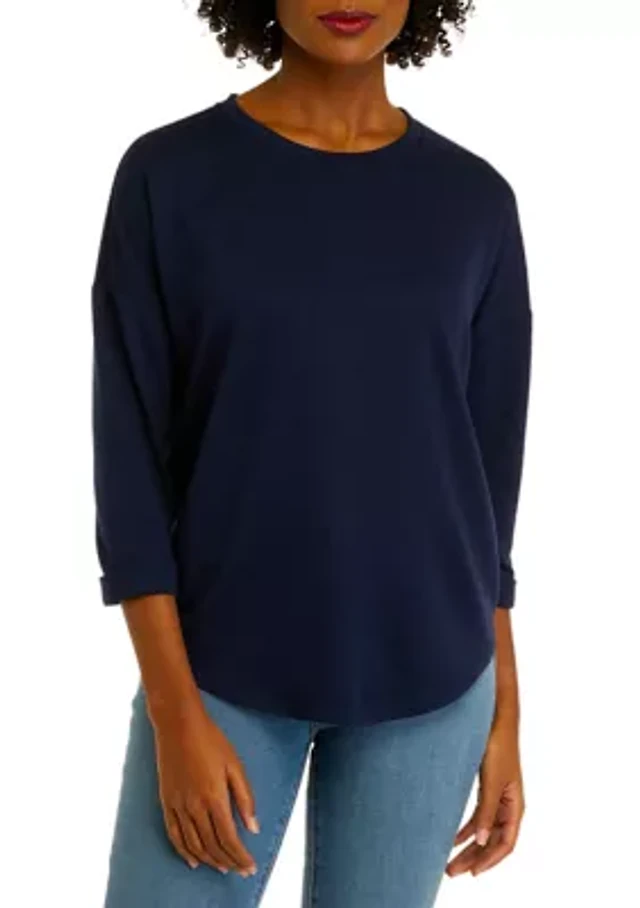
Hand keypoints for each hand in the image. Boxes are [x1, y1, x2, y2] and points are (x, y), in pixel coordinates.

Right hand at [153, 701, 259, 875]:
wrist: (178, 725)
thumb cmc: (211, 740)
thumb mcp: (235, 765)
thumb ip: (245, 797)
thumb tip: (253, 827)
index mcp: (214, 797)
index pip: (230, 838)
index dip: (240, 856)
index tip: (250, 866)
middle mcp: (195, 806)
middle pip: (212, 845)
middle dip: (228, 861)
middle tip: (240, 869)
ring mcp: (178, 805)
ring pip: (194, 844)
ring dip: (209, 859)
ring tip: (222, 867)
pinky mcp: (166, 802)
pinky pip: (174, 834)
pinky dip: (184, 851)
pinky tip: (193, 860)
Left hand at [445, 715, 524, 876]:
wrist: (494, 718)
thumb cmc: (498, 745)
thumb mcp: (491, 781)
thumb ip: (486, 810)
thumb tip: (480, 841)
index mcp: (515, 805)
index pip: (505, 842)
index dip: (490, 860)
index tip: (472, 872)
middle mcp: (508, 804)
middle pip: (492, 840)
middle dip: (474, 858)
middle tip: (452, 871)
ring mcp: (497, 796)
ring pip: (483, 830)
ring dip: (468, 847)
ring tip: (449, 861)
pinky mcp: (486, 787)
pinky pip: (477, 816)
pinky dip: (465, 829)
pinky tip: (452, 838)